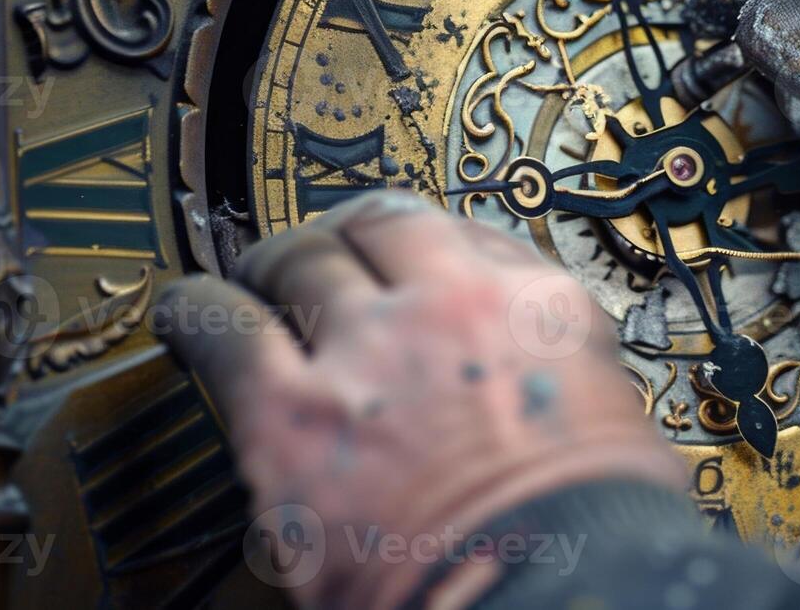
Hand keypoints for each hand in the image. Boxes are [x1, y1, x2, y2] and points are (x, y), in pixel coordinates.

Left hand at [155, 191, 682, 608]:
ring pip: (299, 260)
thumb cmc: (592, 533)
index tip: (408, 259)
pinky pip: (222, 326)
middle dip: (347, 239)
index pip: (466, 233)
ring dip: (274, 266)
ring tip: (252, 280)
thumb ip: (560, 370)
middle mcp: (448, 307)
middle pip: (377, 227)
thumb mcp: (611, 419)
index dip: (425, 243)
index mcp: (535, 308)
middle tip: (325, 259)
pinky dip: (199, 311)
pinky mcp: (288, 412)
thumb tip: (530, 377)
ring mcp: (366, 350)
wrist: (550, 596)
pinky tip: (188, 314)